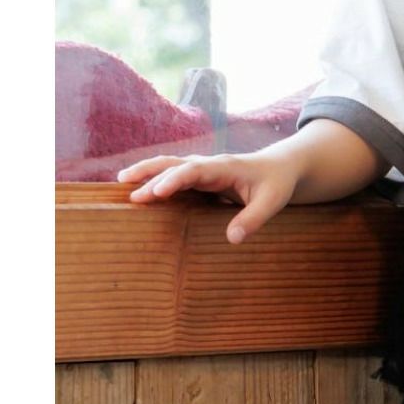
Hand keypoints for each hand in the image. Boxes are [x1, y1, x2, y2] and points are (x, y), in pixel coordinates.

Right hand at [118, 152, 298, 244]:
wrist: (281, 167)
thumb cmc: (277, 183)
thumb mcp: (272, 201)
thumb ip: (254, 219)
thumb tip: (232, 239)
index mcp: (224, 167)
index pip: (194, 170)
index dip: (175, 179)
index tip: (157, 191)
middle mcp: (209, 165)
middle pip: (175, 164)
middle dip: (152, 175)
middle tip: (130, 193)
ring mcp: (203, 169)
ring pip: (171, 165)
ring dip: (148, 172)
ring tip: (122, 182)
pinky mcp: (201, 177)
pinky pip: (175, 175)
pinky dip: (155, 178)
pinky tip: (138, 188)